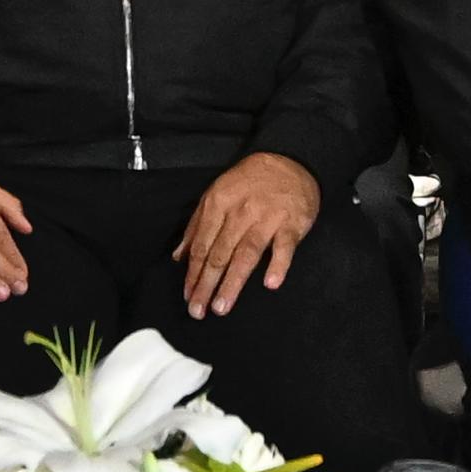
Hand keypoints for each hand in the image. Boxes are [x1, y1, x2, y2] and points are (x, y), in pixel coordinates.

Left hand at [175, 151, 323, 318]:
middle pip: (219, 254)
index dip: (193, 273)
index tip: (188, 295)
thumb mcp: (217, 194)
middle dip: (206, 284)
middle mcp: (240, 212)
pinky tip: (270, 284)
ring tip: (222, 305)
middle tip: (199, 310)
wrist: (289, 161)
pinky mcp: (291, 224)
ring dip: (233, 282)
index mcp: (218, 204)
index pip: (202, 245)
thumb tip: (179, 255)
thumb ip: (197, 225)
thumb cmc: (250, 181)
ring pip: (246, 254)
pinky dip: (278, 265)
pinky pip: (284, 247)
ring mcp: (267, 218)